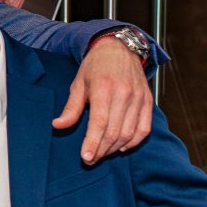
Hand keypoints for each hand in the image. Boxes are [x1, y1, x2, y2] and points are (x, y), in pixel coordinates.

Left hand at [52, 37, 153, 163]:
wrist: (119, 48)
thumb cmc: (96, 66)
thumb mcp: (78, 83)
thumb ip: (71, 107)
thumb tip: (58, 125)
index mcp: (104, 88)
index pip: (99, 123)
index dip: (93, 143)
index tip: (86, 157)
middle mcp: (124, 94)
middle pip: (114, 132)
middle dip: (101, 150)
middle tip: (90, 159)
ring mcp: (138, 98)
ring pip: (129, 133)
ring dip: (115, 148)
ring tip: (102, 153)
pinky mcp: (147, 101)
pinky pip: (144, 128)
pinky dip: (134, 141)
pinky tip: (122, 147)